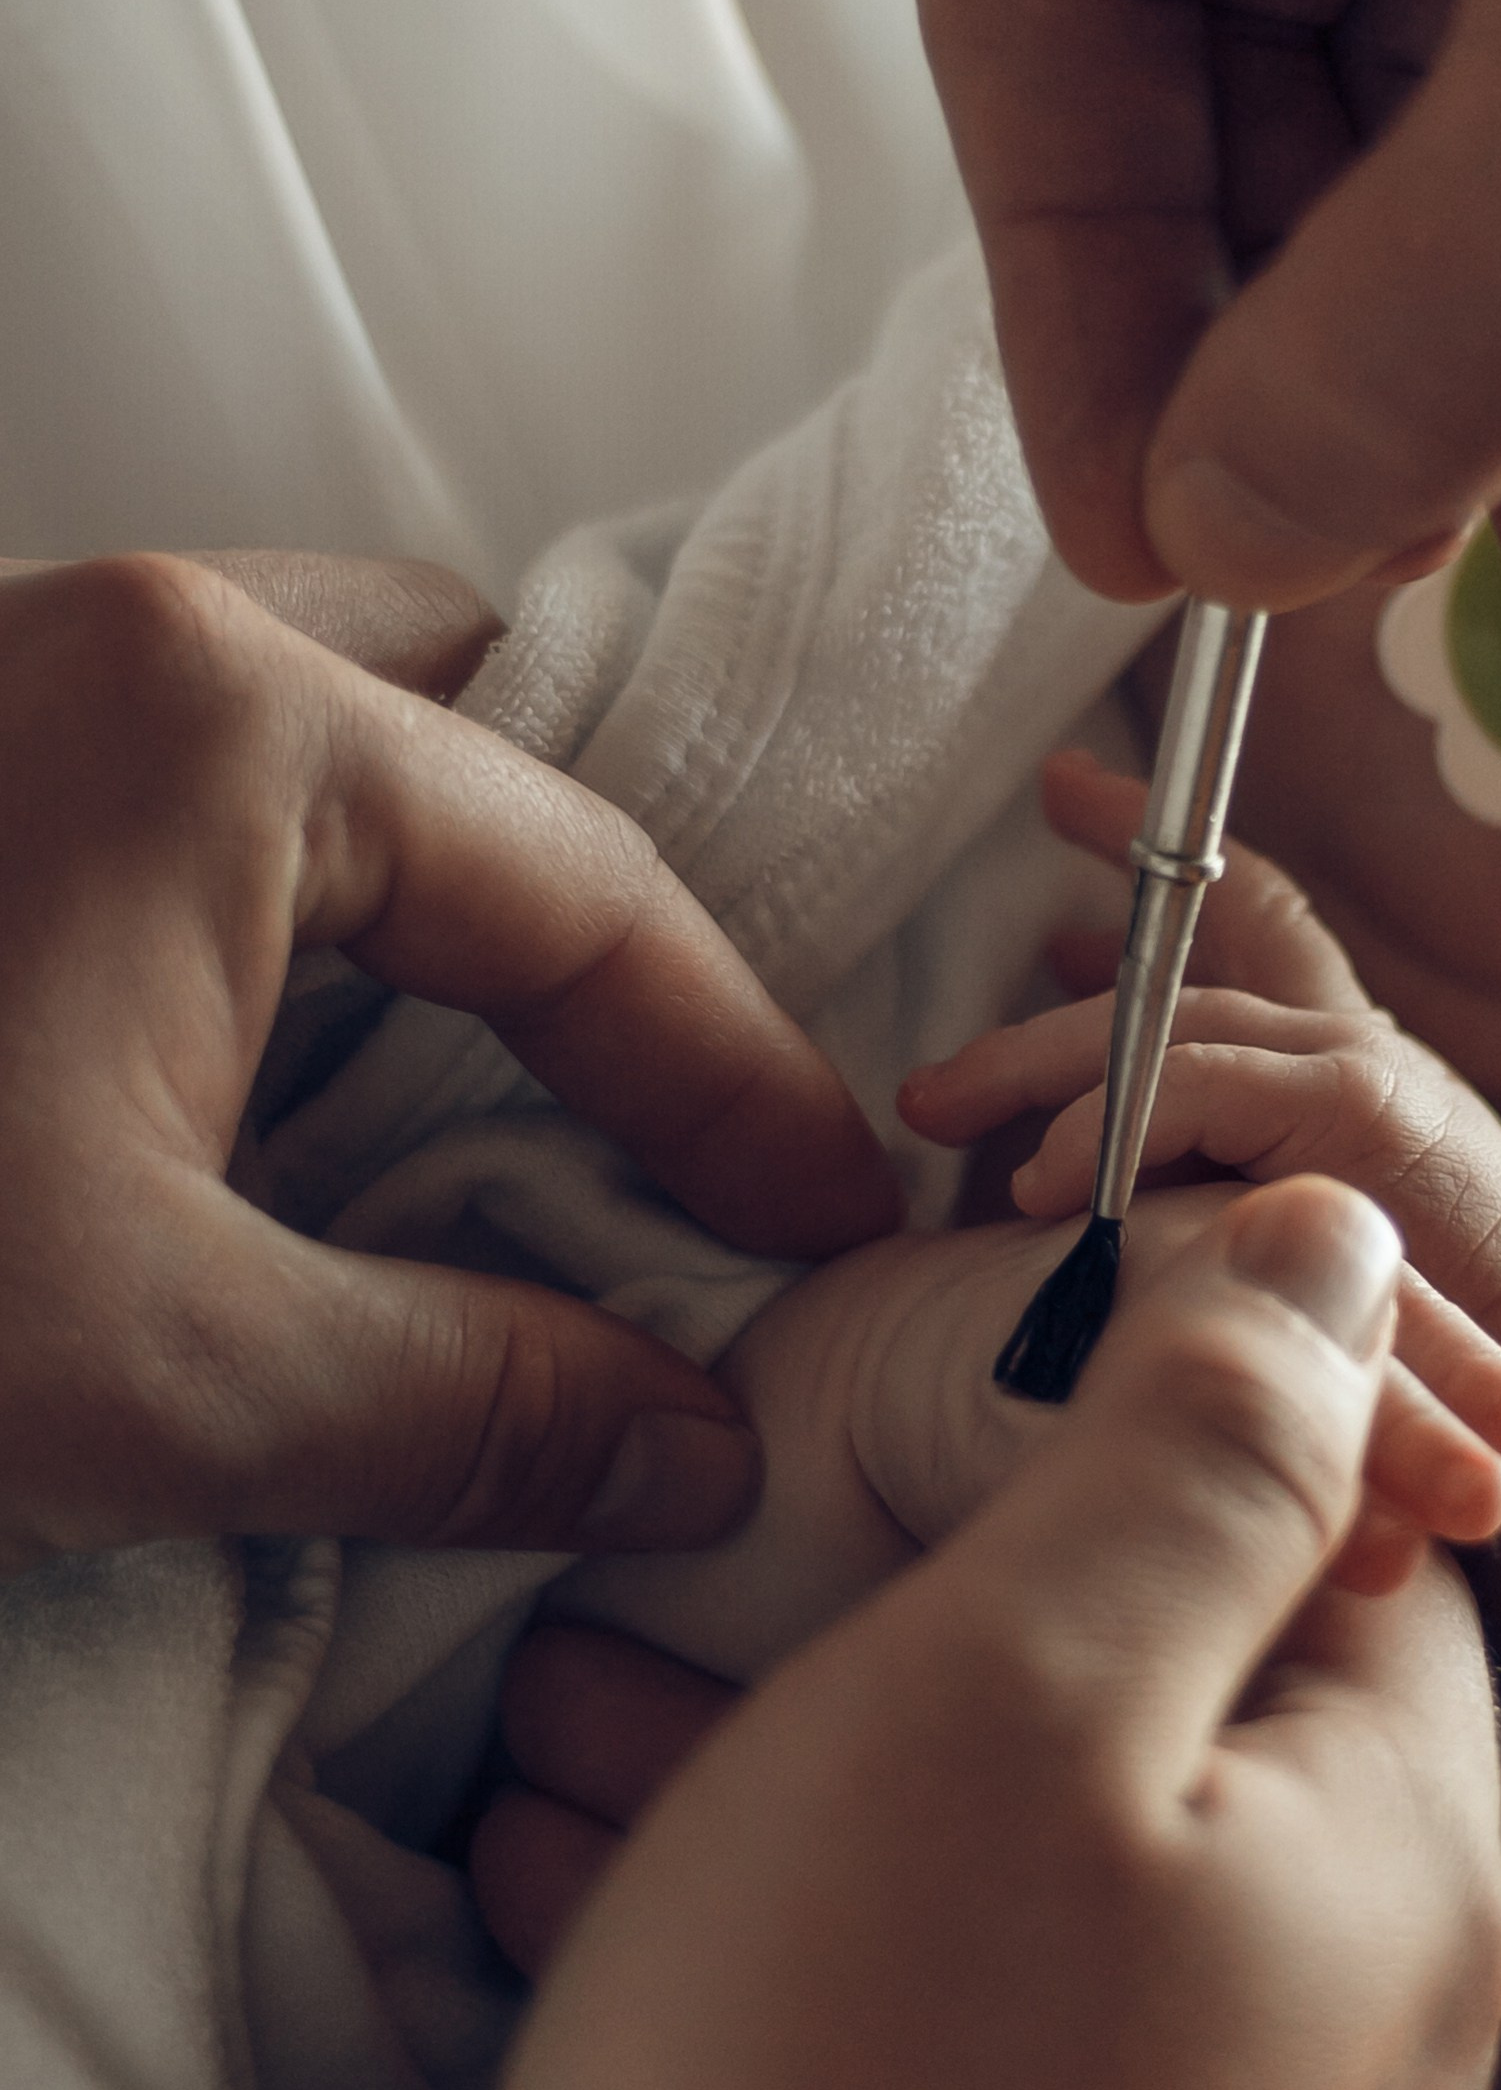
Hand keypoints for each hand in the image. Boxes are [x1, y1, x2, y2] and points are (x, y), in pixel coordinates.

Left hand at [0, 553, 899, 1567]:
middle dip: (593, 914)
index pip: (588, 888)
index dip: (741, 1083)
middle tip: (674, 1104)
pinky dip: (287, 931)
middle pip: (469, 725)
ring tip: (508, 1106)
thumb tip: (688, 1447)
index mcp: (208, 721)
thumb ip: (465, 1405)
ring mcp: (1, 692)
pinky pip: (181, 799)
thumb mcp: (151, 1377)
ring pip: (316, 746)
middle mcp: (111, 642)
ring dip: (433, 917)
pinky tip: (292, 1104)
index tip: (828, 1223)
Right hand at [466, 1178, 1500, 2089]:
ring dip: (839, 1793)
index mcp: (1409, 1841)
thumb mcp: (1035, 1676)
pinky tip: (658, 1918)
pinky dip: (850, 1953)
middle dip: (927, 1639)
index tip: (921, 1454)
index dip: (1137, 1443)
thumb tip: (1346, 1244)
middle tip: (674, 1632)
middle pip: (1178, 1718)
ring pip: (1058, 1883)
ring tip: (597, 1750)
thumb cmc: (876, 2073)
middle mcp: (1390, 2021)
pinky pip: (1008, 2043)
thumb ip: (1212, 1443)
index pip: (1346, 1532)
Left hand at [903, 752, 1500, 1357]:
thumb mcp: (1319, 1236)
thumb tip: (1101, 1178)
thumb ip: (1237, 1189)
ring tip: (939, 1112)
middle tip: (929, 1050)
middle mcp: (1346, 1036)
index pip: (1243, 906)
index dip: (1150, 842)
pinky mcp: (1360, 1109)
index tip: (1065, 790)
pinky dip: (1110, 1122)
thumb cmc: (1454, 1326)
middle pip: (1168, 970)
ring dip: (1041, 1068)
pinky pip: (1199, 1088)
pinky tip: (1042, 1176)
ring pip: (1164, 1022)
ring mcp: (1358, 1060)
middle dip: (1039, 1000)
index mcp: (1339, 1055)